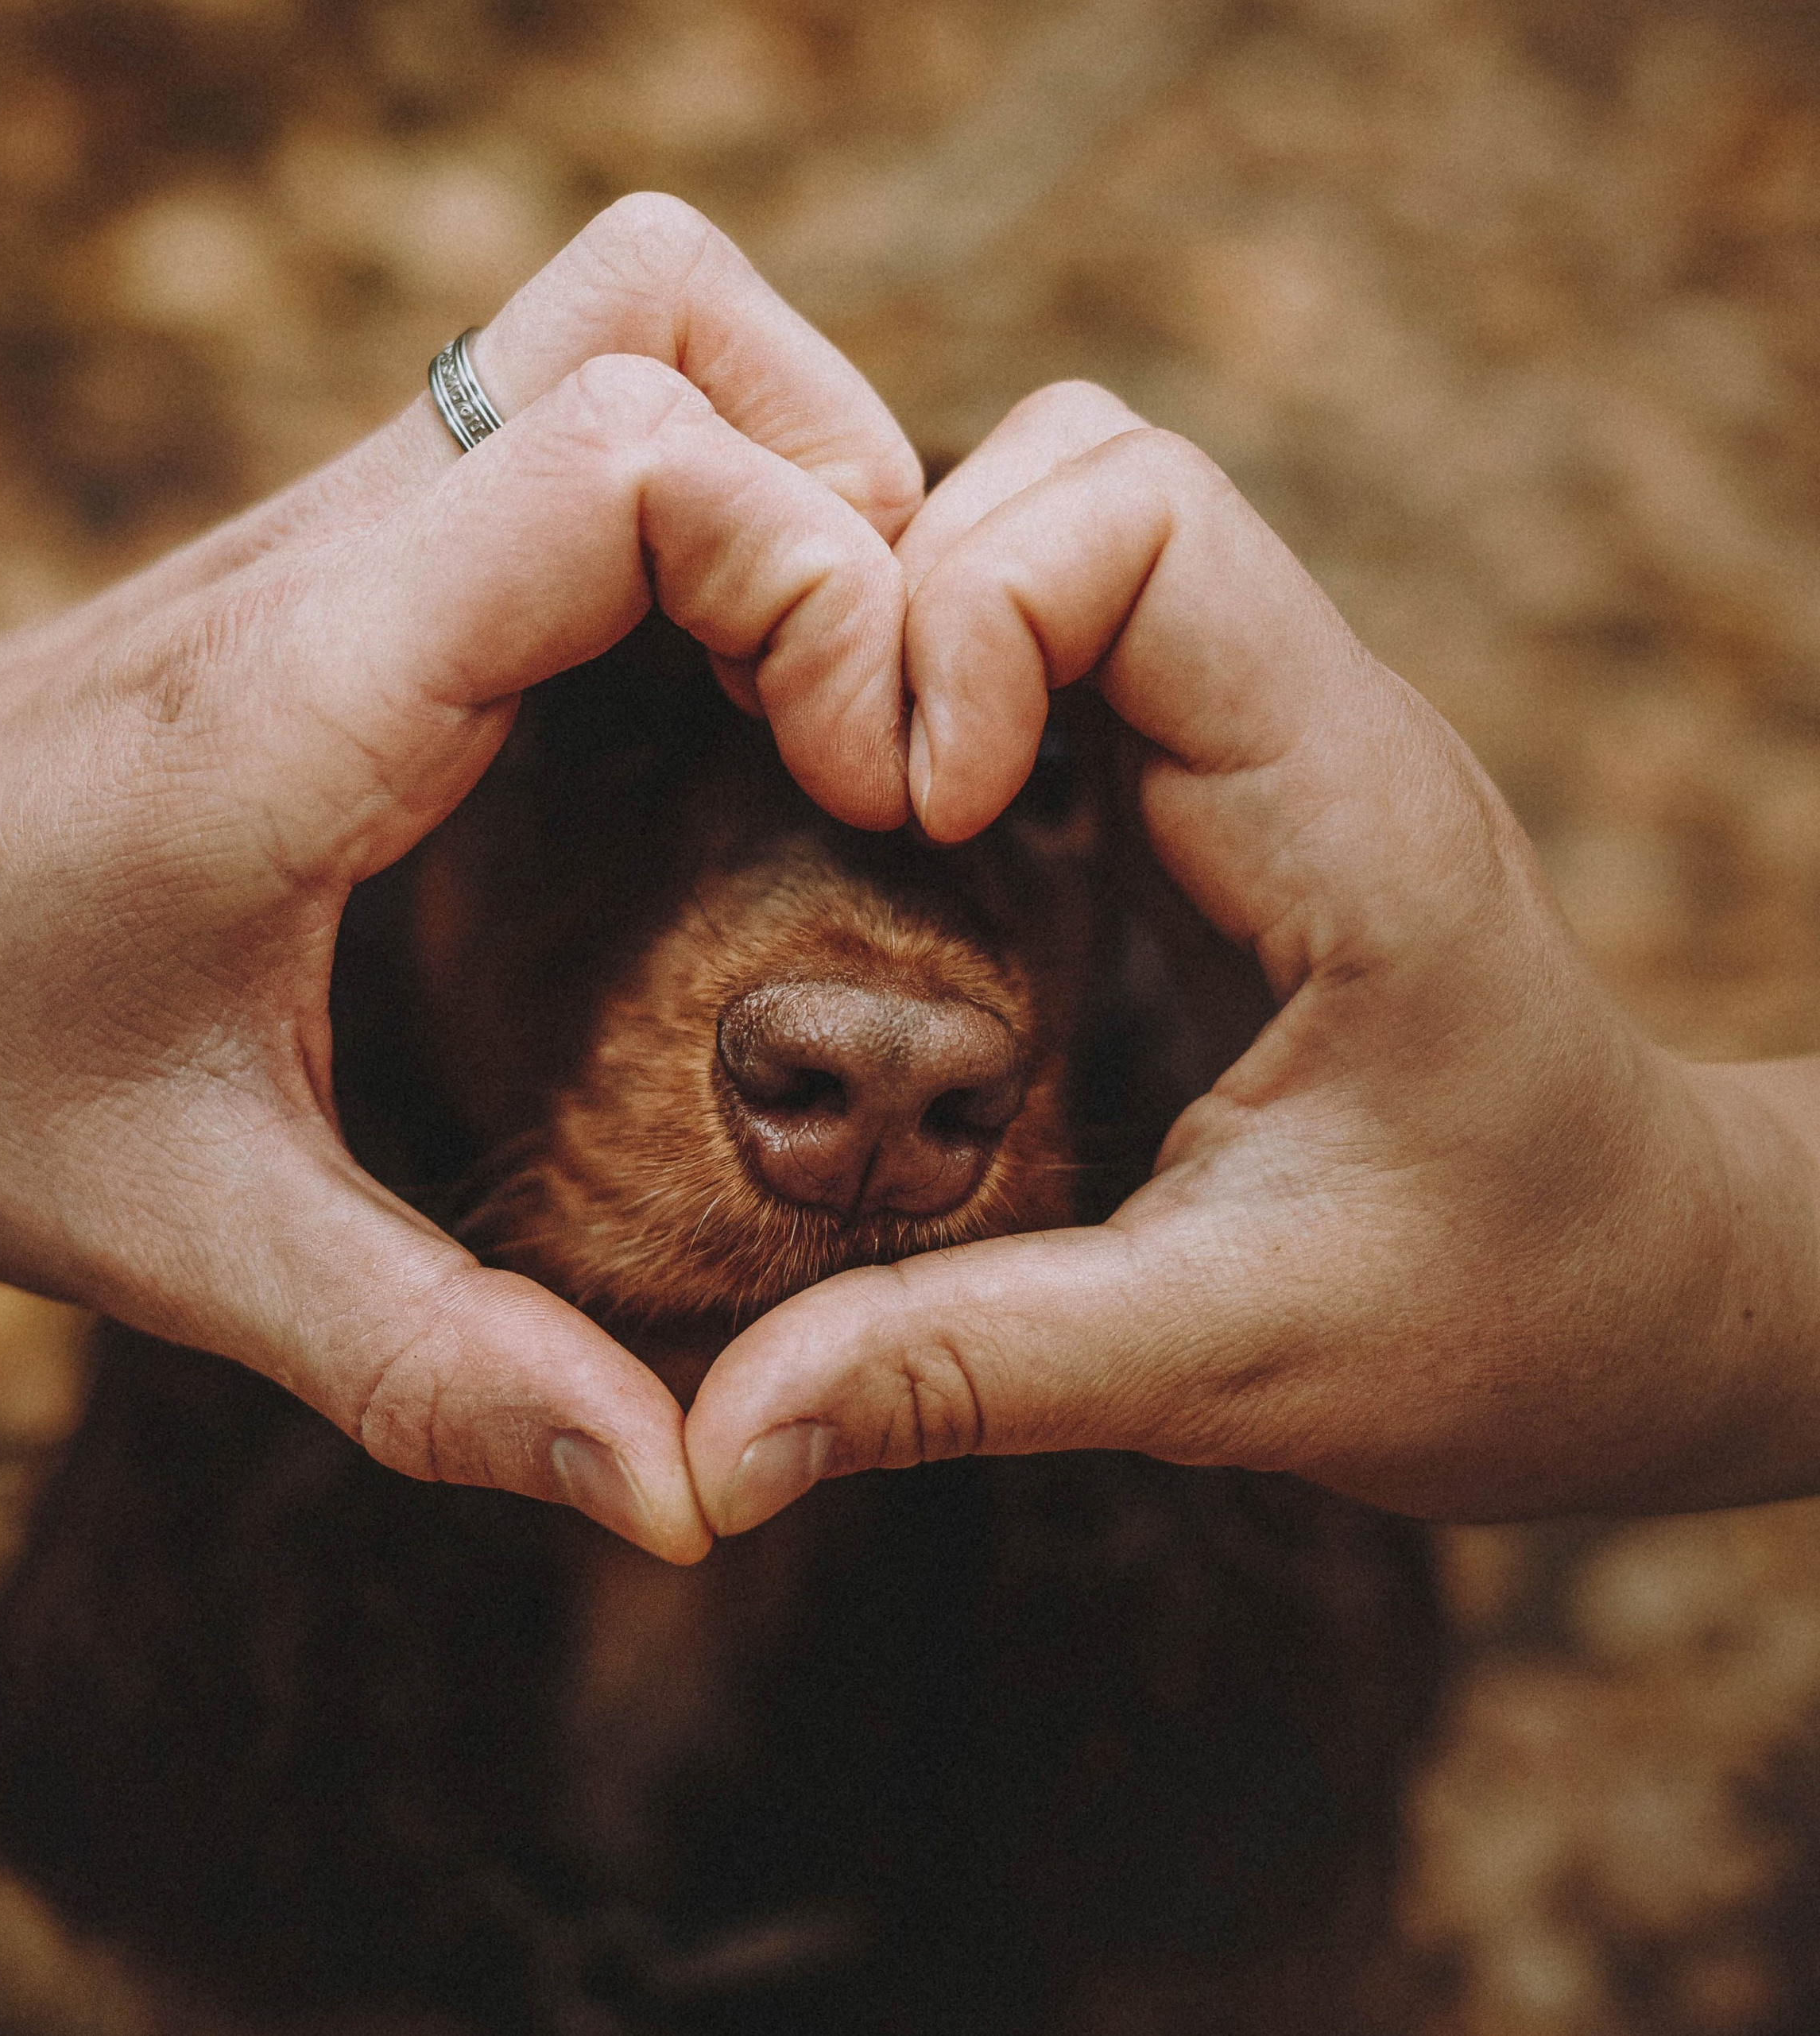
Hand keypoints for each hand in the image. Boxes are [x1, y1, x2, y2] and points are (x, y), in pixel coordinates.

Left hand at [0, 194, 922, 1564]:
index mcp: (317, 694)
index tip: (883, 783)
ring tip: (831, 691)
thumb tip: (683, 1495)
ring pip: (648, 317)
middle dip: (847, 504)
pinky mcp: (385, 530)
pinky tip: (736, 694)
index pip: (628, 470)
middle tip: (880, 734)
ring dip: (797, 466)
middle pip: (670, 329)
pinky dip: (731, 499)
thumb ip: (440, 1370)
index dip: (819, 584)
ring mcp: (368, 511)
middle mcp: (356, 548)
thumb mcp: (194, 1242)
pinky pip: (607, 409)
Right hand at [685, 381, 1819, 1534]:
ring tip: (847, 815)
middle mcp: (1305, 730)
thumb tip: (713, 1450)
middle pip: (1079, 477)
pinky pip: (1059, 645)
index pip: (1145, 522)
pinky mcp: (1213, 799)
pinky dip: (948, 690)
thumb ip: (973, 1374)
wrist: (1648, 1295)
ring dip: (919, 633)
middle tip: (839, 806)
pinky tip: (895, 845)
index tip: (912, 815)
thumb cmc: (1506, 1316)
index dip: (973, 614)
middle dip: (909, 596)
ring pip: (1058, 532)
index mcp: (1347, 813)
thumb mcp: (1233, 1362)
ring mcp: (1259, 750)